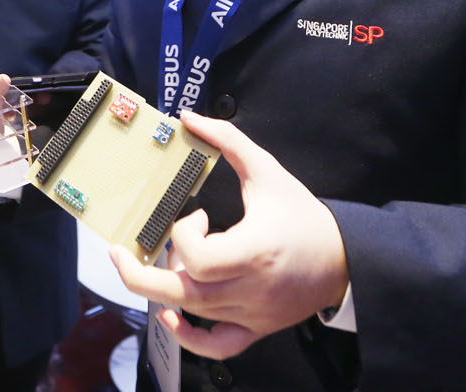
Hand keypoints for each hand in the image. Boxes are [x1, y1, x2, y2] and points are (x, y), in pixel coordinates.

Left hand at [108, 110, 348, 360]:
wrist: (345, 258)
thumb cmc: (304, 216)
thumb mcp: (268, 172)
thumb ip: (229, 141)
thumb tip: (189, 118)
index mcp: (254, 251)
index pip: (199, 260)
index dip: (184, 235)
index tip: (196, 217)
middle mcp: (250, 288)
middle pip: (182, 294)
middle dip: (139, 276)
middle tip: (119, 252)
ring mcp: (251, 313)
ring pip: (193, 314)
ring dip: (165, 289)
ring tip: (163, 263)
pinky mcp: (255, 328)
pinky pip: (216, 347)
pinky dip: (188, 338)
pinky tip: (172, 315)